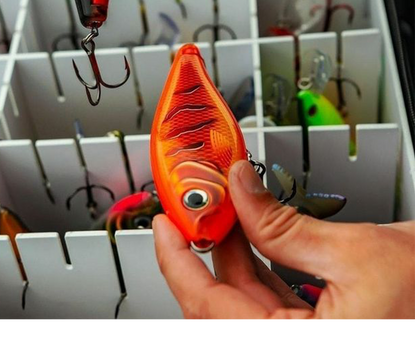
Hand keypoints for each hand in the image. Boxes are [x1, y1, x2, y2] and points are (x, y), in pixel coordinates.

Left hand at [153, 160, 414, 321]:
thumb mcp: (354, 252)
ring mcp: (306, 340)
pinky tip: (254, 232)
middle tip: (198, 208)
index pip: (208, 310)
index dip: (177, 263)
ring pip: (246, 301)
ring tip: (227, 210)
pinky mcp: (319, 331)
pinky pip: (272, 301)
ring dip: (235, 252)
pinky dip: (259, 264)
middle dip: (208, 249)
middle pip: (224, 304)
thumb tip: (239, 188)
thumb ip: (281, 225)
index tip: (164, 228)